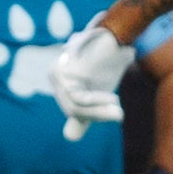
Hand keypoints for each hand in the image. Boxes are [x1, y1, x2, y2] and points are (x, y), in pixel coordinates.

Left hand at [50, 21, 133, 139]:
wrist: (119, 35)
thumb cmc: (109, 63)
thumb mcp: (96, 93)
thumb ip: (83, 113)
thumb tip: (68, 138)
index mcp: (59, 81)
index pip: (71, 108)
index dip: (92, 115)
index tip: (114, 114)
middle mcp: (54, 74)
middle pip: (70, 108)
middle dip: (96, 115)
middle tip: (119, 116)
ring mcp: (57, 70)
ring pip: (73, 105)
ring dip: (99, 112)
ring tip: (118, 113)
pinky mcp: (65, 68)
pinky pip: (78, 96)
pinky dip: (96, 102)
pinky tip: (113, 101)